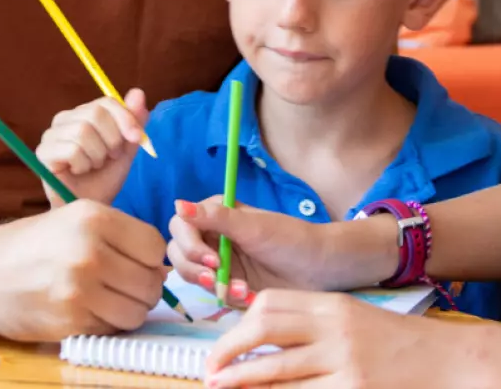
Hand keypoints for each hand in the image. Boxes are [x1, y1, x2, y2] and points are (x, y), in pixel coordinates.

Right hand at [0, 200, 169, 341]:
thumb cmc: (28, 245)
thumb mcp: (71, 219)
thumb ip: (117, 236)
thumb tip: (162, 268)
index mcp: (92, 217)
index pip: (154, 247)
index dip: (149, 260)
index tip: (134, 263)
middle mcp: (89, 251)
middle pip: (150, 282)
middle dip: (142, 289)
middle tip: (122, 287)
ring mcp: (79, 289)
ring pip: (136, 311)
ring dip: (127, 311)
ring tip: (106, 301)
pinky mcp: (70, 321)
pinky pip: (111, 329)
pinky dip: (106, 325)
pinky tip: (86, 312)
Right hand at [35, 88, 150, 204]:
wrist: (90, 208)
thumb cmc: (105, 179)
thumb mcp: (126, 149)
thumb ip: (132, 122)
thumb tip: (138, 92)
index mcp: (83, 113)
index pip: (106, 102)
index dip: (125, 118)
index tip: (136, 138)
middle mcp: (64, 119)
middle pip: (95, 114)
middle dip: (112, 139)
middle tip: (111, 157)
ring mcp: (51, 135)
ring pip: (83, 132)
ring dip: (97, 155)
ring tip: (94, 166)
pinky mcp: (43, 153)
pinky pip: (72, 150)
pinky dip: (83, 165)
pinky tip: (80, 172)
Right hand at [170, 197, 396, 294]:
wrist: (322, 269)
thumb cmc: (292, 239)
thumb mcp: (253, 226)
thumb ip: (215, 217)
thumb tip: (179, 203)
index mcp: (217, 215)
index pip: (181, 226)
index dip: (188, 244)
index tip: (209, 258)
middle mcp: (214, 237)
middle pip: (179, 253)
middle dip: (193, 269)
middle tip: (215, 277)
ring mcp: (221, 262)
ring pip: (193, 276)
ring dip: (212, 284)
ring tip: (240, 289)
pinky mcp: (229, 284)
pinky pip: (213, 293)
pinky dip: (227, 296)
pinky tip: (248, 295)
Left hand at [204, 290, 480, 387]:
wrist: (452, 362)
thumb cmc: (400, 346)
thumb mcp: (356, 322)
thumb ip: (315, 328)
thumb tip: (264, 346)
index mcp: (333, 305)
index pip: (271, 304)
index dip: (238, 326)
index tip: (222, 348)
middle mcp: (335, 327)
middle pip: (264, 330)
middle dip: (229, 351)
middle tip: (210, 371)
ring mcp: (344, 360)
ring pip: (276, 370)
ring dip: (242, 381)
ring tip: (222, 388)